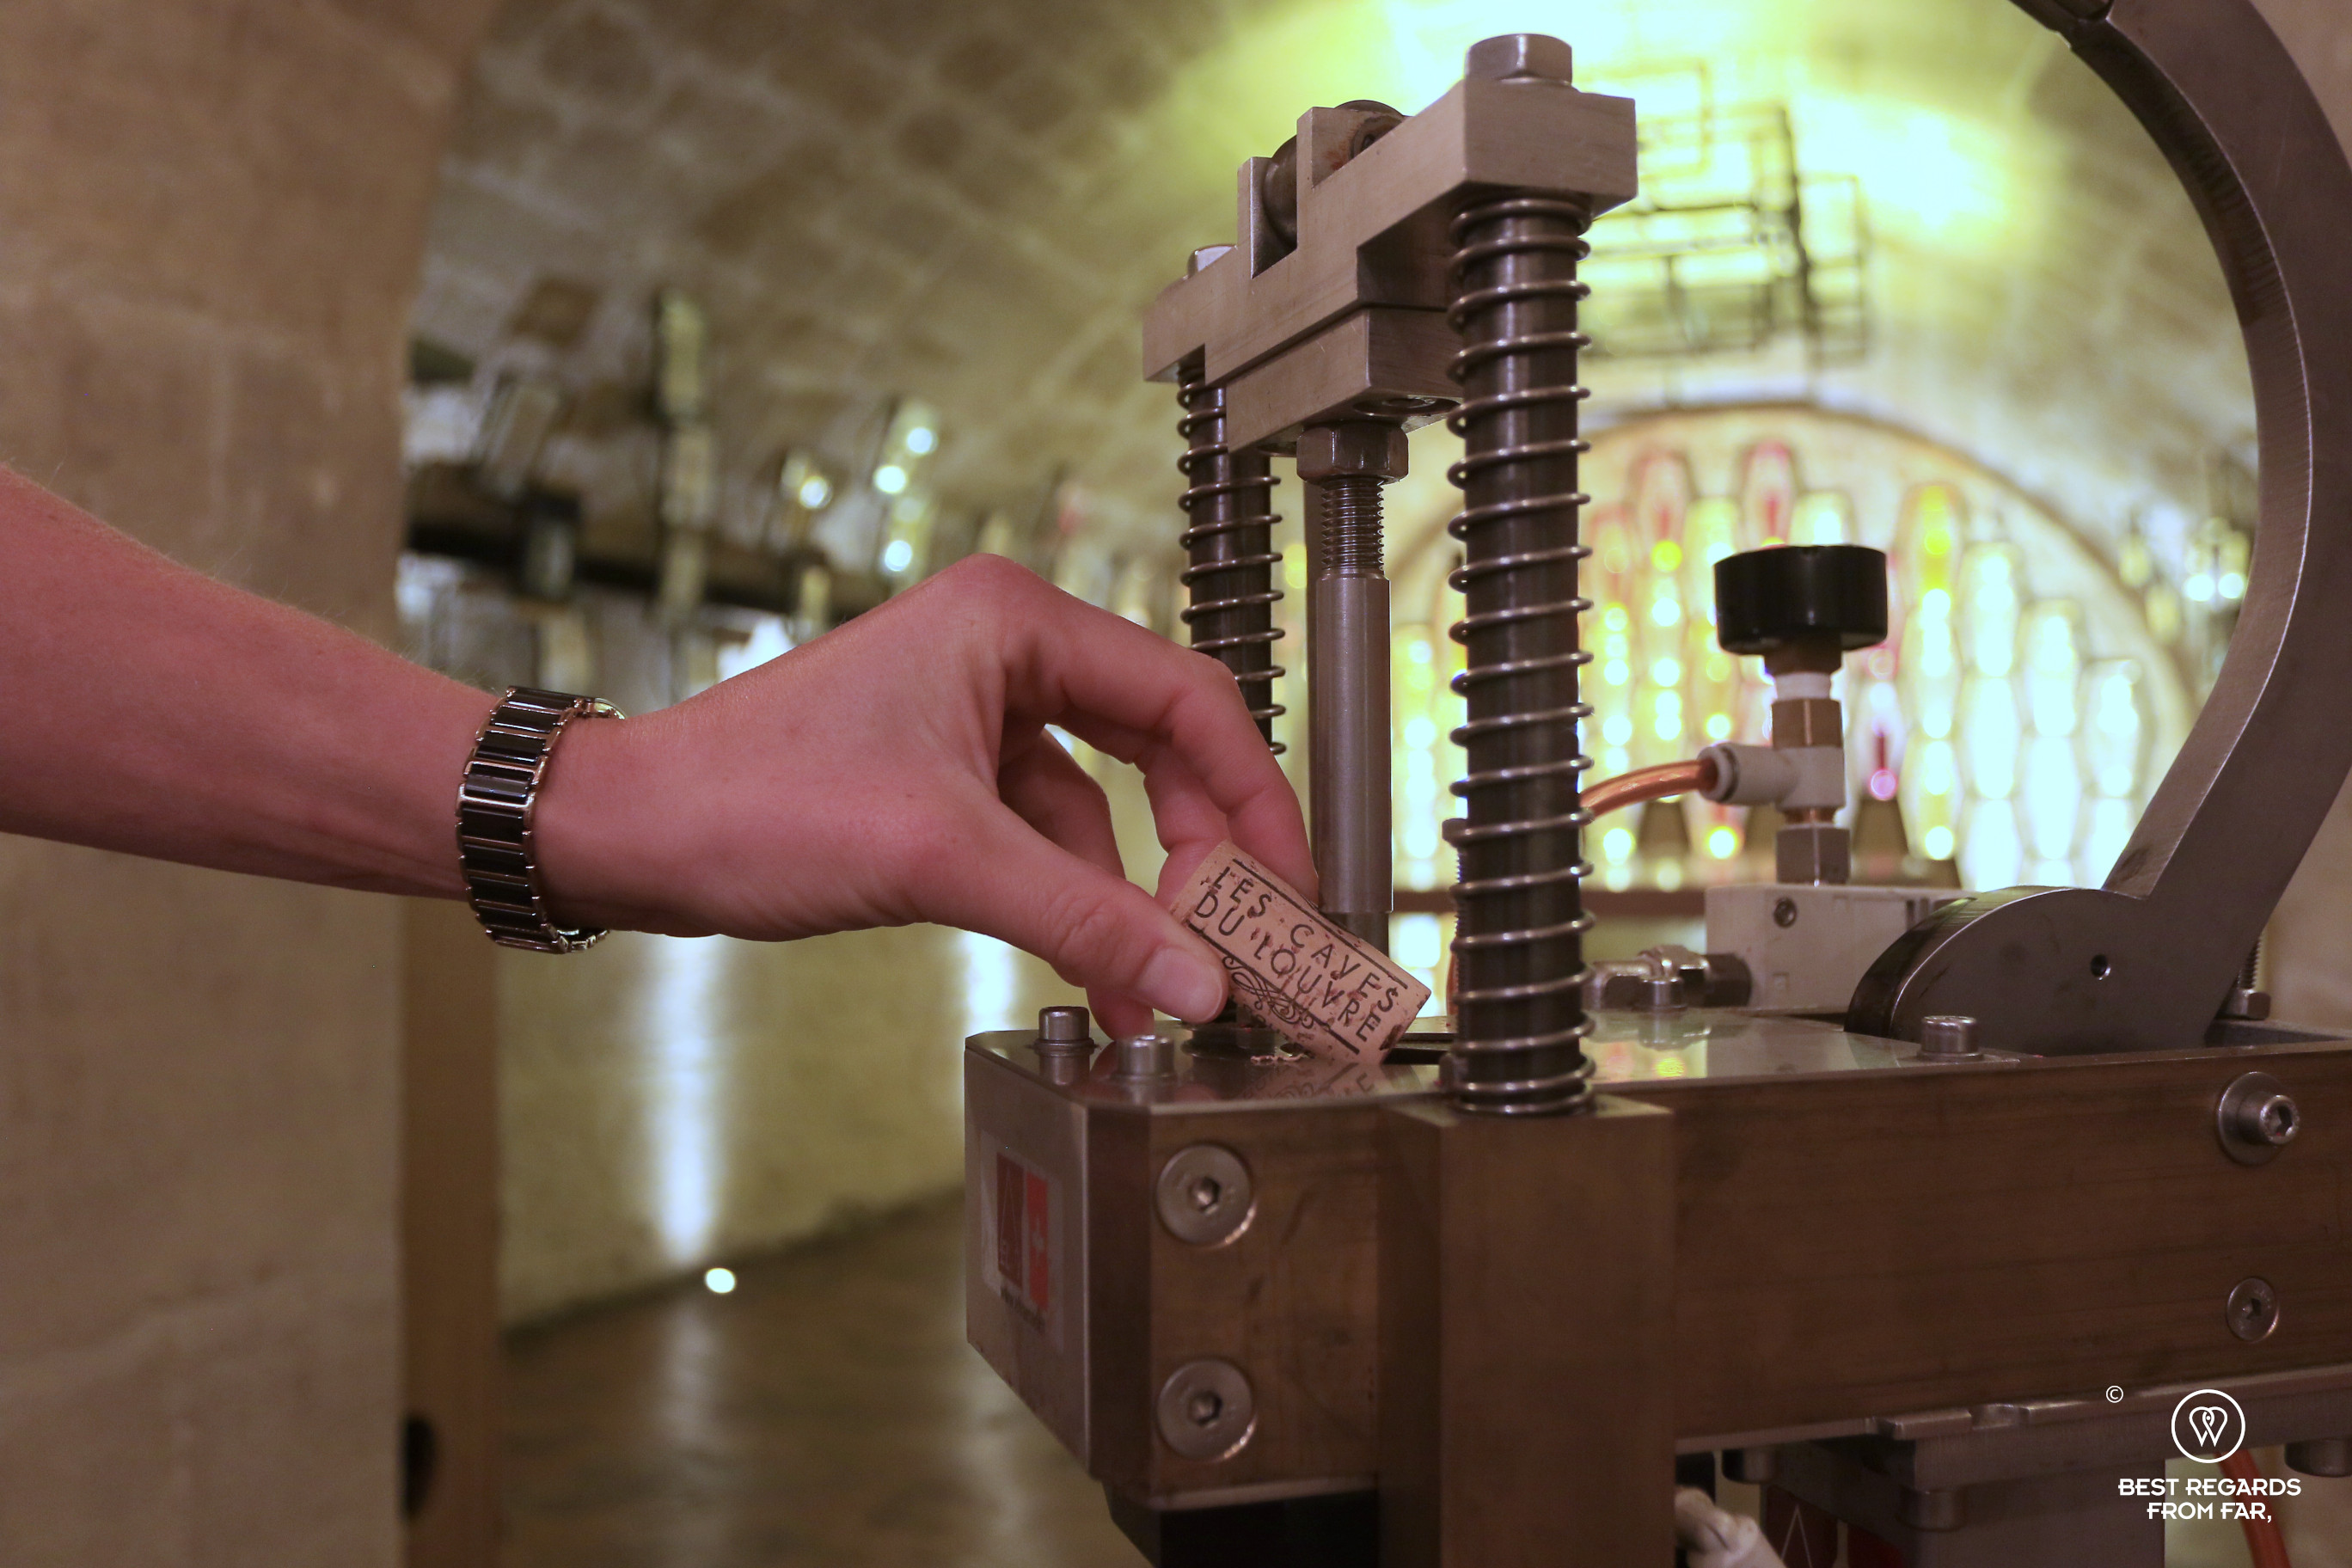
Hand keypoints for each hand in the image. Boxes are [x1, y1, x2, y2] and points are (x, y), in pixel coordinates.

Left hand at [536, 555, 1315, 1035]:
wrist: (629, 835)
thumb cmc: (751, 801)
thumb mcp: (940, 860)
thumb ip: (1086, 918)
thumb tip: (1198, 980)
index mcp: (1015, 621)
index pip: (1189, 699)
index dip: (1252, 800)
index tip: (1285, 887)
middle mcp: (1007, 651)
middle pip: (1160, 750)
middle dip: (1200, 855)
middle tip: (1244, 938)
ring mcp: (976, 715)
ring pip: (1105, 806)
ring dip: (1134, 899)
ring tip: (1166, 989)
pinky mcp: (947, 778)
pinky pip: (1046, 839)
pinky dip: (1075, 904)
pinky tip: (1100, 971)